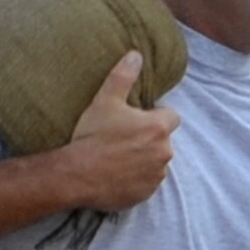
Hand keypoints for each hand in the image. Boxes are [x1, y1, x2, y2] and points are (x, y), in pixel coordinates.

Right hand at [68, 50, 178, 211]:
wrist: (77, 174)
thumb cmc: (92, 135)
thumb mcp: (105, 99)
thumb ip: (123, 76)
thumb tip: (136, 55)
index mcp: (158, 129)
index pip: (172, 116)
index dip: (156, 114)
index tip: (137, 117)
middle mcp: (164, 154)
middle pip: (163, 140)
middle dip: (149, 137)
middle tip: (123, 136)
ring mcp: (156, 177)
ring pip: (156, 162)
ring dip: (144, 158)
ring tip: (119, 156)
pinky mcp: (146, 194)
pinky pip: (146, 182)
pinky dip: (137, 178)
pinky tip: (117, 173)